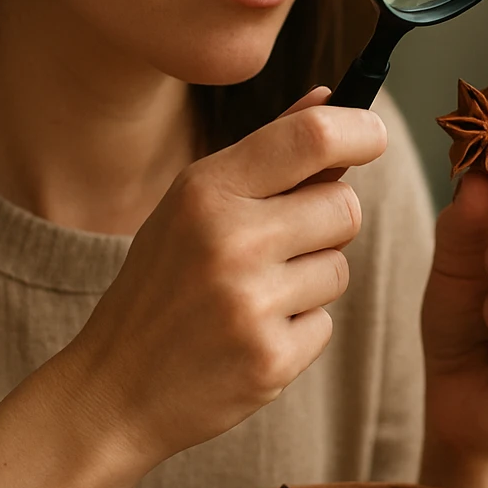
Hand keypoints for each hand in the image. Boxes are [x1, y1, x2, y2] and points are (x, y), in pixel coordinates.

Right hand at [61, 87, 387, 468]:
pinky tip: (248, 335)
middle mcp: (230, 241)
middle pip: (344, 206)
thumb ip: (266, 150)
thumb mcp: (192, 203)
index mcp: (206, 191)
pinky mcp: (271, 359)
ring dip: (311, 279)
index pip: (312, 137)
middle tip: (280, 242)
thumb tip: (329, 96)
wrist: (113, 391)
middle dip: (327, 221)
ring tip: (252, 294)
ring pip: (340, 267)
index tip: (374, 136)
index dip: (360, 129)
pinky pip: (325, 323)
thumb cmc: (161, 284)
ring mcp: (251, 304)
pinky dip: (297, 329)